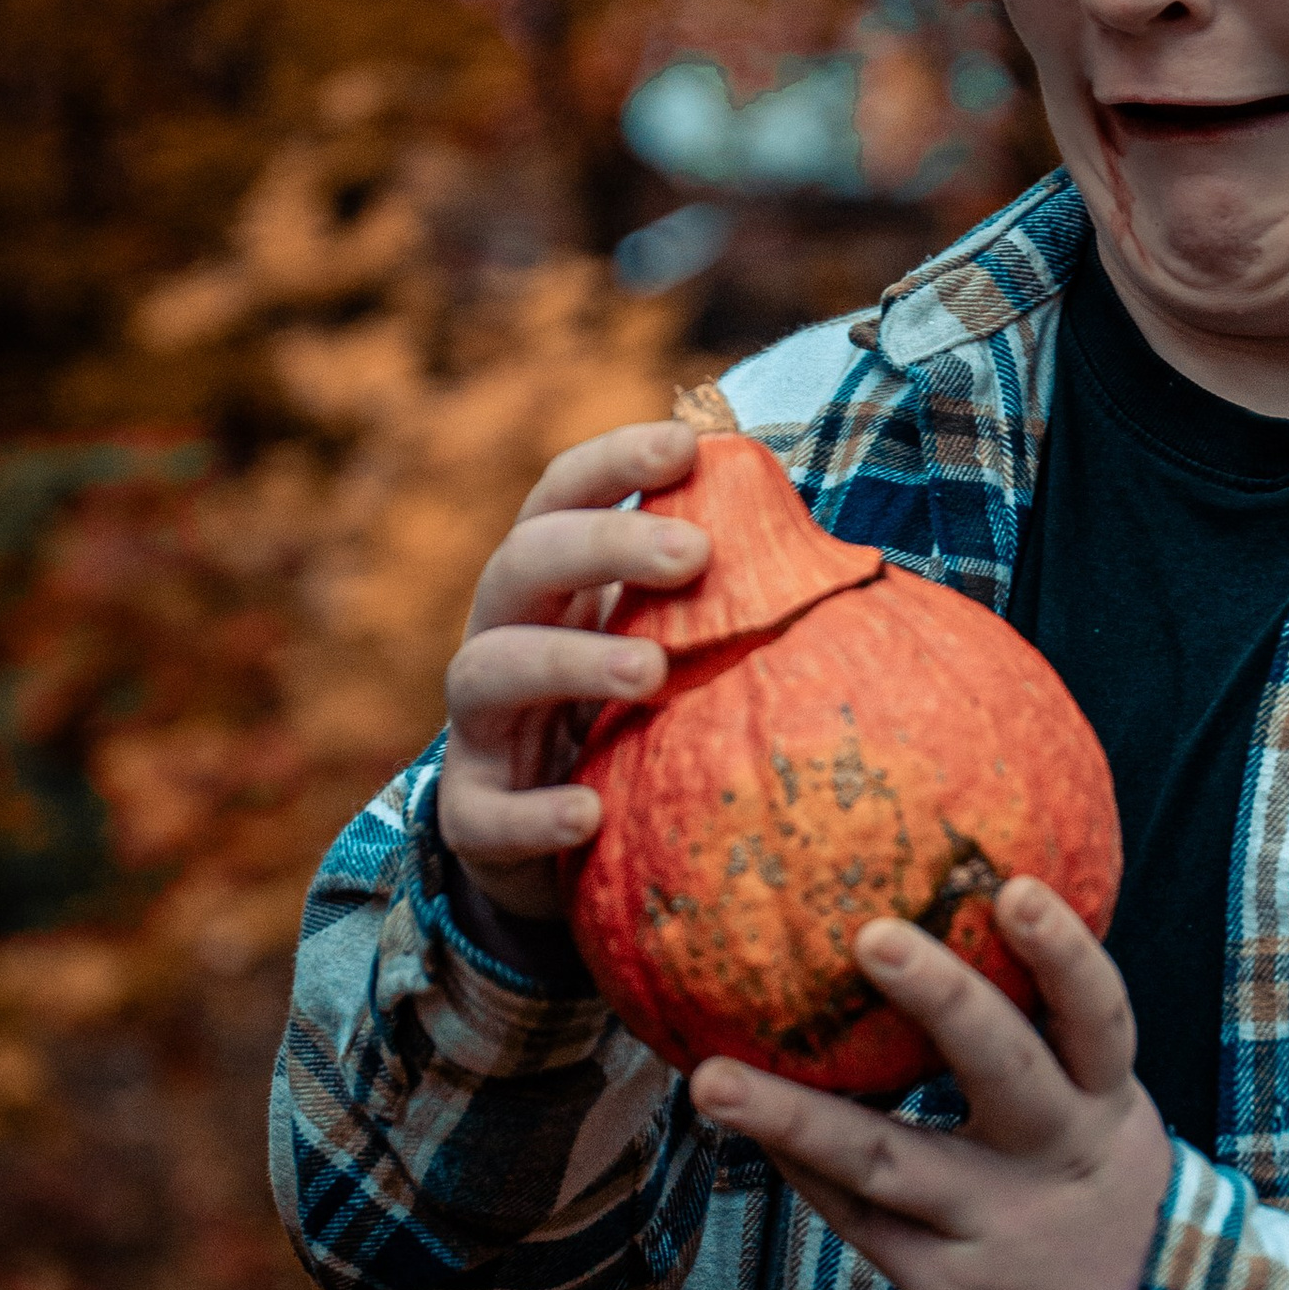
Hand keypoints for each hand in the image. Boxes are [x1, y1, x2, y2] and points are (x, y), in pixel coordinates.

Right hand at [438, 418, 708, 916]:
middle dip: (602, 546)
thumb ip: (716, 597)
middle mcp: (502, 638)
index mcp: (553, 586)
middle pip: (521, 563)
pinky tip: (588, 814)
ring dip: (568, 662)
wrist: (557, 845)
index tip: (683, 444)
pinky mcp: (474, 816)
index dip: (613, 463)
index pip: (561, 497)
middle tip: (693, 553)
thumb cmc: (628, 721)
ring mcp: (481, 729)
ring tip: (649, 673)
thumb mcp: (669, 648)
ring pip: (486, 672)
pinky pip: (486, 814)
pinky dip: (534, 814)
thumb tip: (814, 544)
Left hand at [689, 878, 1171, 1289]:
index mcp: (1106, 1105)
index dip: (1062, 953)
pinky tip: (744, 1126)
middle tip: (872, 934)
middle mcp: (1059, 1158)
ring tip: (714, 1080)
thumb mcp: (1104, 1120)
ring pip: (890, 1160)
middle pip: (1005, 1067)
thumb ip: (1052, 1047)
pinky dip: (804, 1169)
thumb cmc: (1101, 1203)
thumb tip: (974, 914)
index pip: (1098, 1016)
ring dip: (795, 1117)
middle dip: (943, 999)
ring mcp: (1001, 1226)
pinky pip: (862, 1219)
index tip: (1015, 888)